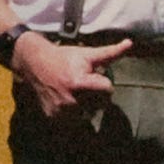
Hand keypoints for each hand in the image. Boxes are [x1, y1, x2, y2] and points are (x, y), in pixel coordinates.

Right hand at [11, 33, 132, 117]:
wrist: (34, 63)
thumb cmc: (63, 57)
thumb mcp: (86, 54)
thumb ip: (110, 52)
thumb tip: (130, 43)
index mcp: (79, 83)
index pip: (107, 90)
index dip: (103, 83)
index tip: (94, 77)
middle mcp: (70, 99)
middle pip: (99, 104)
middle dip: (96, 96)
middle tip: (85, 85)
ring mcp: (60, 110)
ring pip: (87, 114)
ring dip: (85, 106)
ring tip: (76, 93)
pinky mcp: (52, 116)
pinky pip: (71, 120)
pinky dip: (72, 112)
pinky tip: (67, 100)